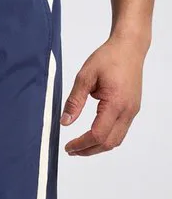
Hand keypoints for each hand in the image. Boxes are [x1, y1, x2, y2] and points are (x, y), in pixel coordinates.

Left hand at [61, 38, 143, 156]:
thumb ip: (74, 100)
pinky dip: (107, 137)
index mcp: (115, 103)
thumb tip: (65, 121)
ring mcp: (132, 111)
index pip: (98, 134)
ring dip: (98, 146)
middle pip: (109, 143)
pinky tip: (94, 134)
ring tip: (80, 145)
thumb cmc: (108, 58)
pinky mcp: (133, 108)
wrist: (129, 48)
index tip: (68, 146)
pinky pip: (121, 130)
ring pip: (117, 139)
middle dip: (89, 150)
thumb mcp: (85, 76)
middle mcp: (127, 111)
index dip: (82, 144)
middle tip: (71, 150)